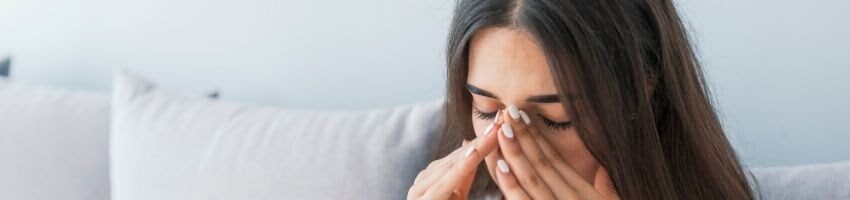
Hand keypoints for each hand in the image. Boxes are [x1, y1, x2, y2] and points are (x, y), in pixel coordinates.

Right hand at [407, 119, 501, 199]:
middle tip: (502, 118)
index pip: (461, 156)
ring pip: (452, 166)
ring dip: (476, 148)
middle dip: (482, 139)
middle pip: (457, 158)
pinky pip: (445, 183)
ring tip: (493, 131)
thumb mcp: (457, 197)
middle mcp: (423, 182)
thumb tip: (470, 147)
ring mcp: (419, 192)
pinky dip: (460, 168)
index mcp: (432, 179)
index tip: (501, 122)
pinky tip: (473, 154)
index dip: (482, 140)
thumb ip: (463, 176)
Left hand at [493, 106, 619, 199]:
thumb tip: (603, 169)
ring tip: (501, 132)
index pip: (556, 163)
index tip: (522, 116)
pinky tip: (500, 167)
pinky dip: (512, 186)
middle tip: (507, 113)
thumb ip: (607, 189)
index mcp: (585, 195)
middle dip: (524, 138)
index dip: (539, 139)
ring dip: (515, 155)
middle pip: (543, 166)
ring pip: (532, 182)